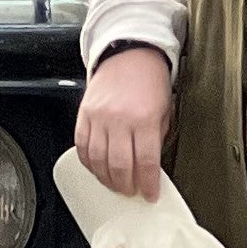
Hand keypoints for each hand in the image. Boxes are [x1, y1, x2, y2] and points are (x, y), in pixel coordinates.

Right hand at [75, 47, 172, 200]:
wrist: (129, 53)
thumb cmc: (149, 79)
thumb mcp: (164, 109)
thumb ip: (156, 138)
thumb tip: (149, 164)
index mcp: (144, 119)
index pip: (146, 162)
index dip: (148, 183)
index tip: (150, 194)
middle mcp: (119, 119)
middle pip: (119, 166)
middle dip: (126, 185)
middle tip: (131, 191)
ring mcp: (98, 117)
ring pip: (97, 160)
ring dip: (106, 178)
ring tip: (114, 184)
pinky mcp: (84, 114)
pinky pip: (82, 145)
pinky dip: (88, 162)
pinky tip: (96, 168)